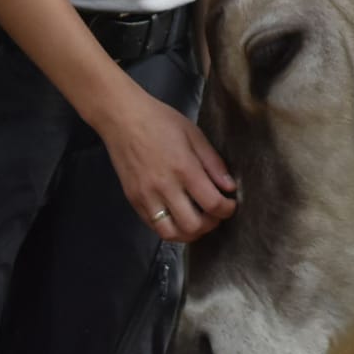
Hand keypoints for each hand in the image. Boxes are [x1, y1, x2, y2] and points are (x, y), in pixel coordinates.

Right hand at [94, 89, 238, 241]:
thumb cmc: (161, 121)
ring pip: (171, 233)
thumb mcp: (195, 135)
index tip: (230, 204)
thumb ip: (214, 163)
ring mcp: (146, 197)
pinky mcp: (133, 201)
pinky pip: (153, 226)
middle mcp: (164, 187)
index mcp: (184, 168)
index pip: (212, 203)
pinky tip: (179, 216)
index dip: (227, 209)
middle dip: (211, 224)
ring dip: (189, 233)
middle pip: (193, 225)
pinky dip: (170, 227)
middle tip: (216, 214)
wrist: (123, 119)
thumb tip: (229, 187)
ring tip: (198, 220)